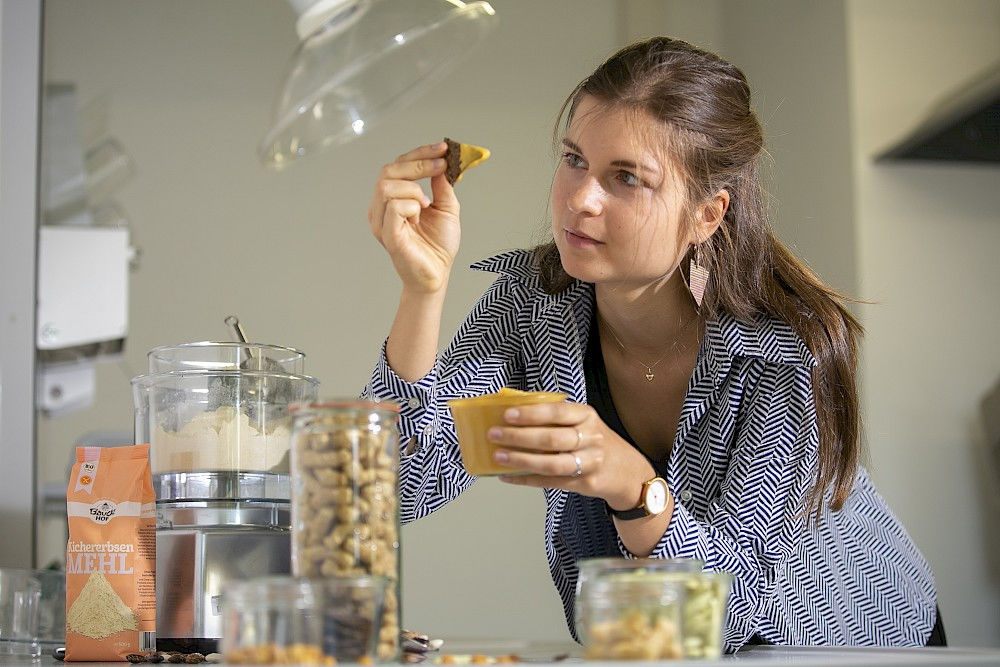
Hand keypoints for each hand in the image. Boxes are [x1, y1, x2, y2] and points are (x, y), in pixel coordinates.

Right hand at [367, 142, 460, 293]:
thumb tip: (442, 161)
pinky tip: (419, 217)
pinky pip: (393, 207)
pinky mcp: (387, 234)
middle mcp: (381, 208)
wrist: (437, 275)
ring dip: (413, 189)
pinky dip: (411, 206)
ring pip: (387, 186)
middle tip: (441, 165)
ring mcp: (381, 221)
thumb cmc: (438, 246)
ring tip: (426, 204)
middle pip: (388, 170)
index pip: (398, 166)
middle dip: (417, 164)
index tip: (443, 148)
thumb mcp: (446, 208)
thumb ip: (442, 185)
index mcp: (393, 199)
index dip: (419, 153)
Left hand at [488, 401, 656, 509]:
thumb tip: (514, 409)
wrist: (627, 472)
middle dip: (518, 437)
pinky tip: (507, 476)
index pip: (557, 413)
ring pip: (551, 464)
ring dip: (521, 460)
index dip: (530, 414)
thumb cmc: (595, 442)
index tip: (506, 415)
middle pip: (551, 439)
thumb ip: (556, 417)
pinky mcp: (584, 484)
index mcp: (588, 416)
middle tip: (494, 434)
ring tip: (498, 456)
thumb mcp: (584, 422)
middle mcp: (591, 438)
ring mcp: (589, 463)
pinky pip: (550, 482)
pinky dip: (526, 479)